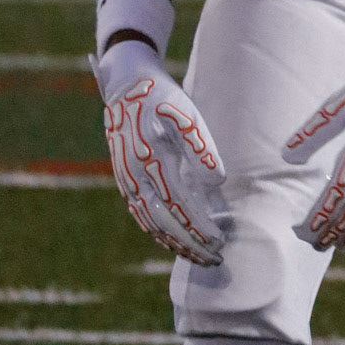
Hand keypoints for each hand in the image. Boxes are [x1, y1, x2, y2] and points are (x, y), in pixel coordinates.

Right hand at [92, 38, 226, 267]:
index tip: (219, 241)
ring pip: (151, 223)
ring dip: (175, 243)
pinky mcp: (124, 181)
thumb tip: (217, 182)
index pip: (178, 205)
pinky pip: (141, 215)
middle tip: (216, 258)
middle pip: (164, 222)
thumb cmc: (162, 99)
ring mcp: (126, 181)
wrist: (125, 86)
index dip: (198, 226)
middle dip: (190, 244)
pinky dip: (159, 232)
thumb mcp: (186, 114)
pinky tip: (175, 241)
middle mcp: (134, 177)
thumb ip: (201, 148)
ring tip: (200, 257)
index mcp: (150, 160)